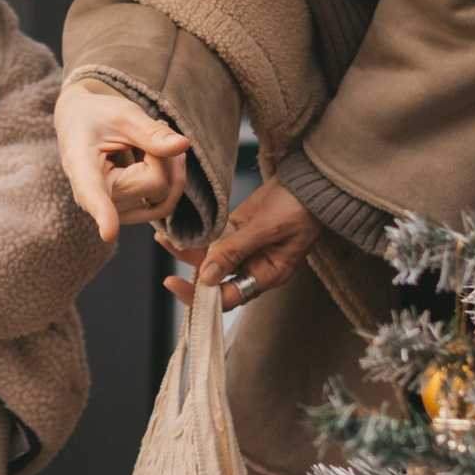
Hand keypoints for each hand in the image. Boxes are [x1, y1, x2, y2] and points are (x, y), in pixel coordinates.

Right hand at [56, 81, 190, 239]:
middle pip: (155, 185)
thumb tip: (182, 146)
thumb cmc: (97, 116)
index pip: (93, 193)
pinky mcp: (126, 215)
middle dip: (162, 155)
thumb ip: (152, 132)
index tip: (108, 233)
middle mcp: (92, 198)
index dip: (103, 213)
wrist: (82, 125)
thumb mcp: (123, 114)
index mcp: (82, 167)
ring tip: (152, 142)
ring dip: (169, 168)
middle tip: (150, 129)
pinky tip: (156, 156)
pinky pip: (163, 205)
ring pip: (164, 198)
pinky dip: (168, 179)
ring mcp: (110, 211)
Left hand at [168, 175, 318, 313]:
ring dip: (190, 250)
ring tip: (164, 239)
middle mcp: (254, 264)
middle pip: (217, 278)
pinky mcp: (238, 227)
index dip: (202, 296)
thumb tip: (207, 276)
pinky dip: (198, 234)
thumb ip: (236, 250)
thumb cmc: (300, 207)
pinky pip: (214, 237)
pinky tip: (180, 228)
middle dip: (191, 272)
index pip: (230, 296)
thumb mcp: (267, 229)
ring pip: (211, 256)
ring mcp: (245, 246)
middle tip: (167, 267)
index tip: (175, 284)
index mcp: (267, 274)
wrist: (310, 179)